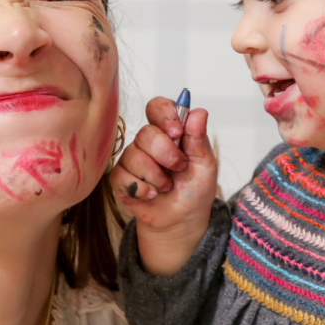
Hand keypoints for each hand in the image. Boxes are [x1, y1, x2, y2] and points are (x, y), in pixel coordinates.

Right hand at [110, 96, 218, 274]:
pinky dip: (143, 189)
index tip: (177, 133)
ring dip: (157, 177)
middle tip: (179, 168)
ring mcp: (131, 159)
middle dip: (166, 154)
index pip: (157, 107)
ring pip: (134, 156)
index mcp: (168, 131)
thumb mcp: (204, 164)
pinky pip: (122, 177)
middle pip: (145, 133)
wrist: (183, 218)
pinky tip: (153, 195)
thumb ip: (198, 138)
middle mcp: (147, 142)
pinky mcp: (120, 179)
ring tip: (167, 186)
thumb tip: (199, 112)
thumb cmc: (194, 188)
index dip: (164, 115)